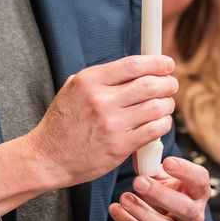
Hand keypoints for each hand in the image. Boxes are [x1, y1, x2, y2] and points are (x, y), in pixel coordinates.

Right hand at [27, 55, 176, 189]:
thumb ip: (102, 77)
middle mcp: (101, 100)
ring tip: (165, 105)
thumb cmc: (63, 122)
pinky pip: (154, 130)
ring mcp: (111, 124)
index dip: (157, 62)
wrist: (47, 158)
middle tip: (171, 84)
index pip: (134, 65)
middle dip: (168, 83)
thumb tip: (136, 67)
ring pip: (156, 107)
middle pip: (150, 84)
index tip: (167, 64)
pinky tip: (160, 122)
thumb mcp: (73, 89)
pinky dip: (163, 124)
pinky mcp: (119, 146)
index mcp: (90, 81)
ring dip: (167, 104)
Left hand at [110, 154, 209, 220]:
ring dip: (142, 211)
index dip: (186, 171)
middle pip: (183, 206)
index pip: (200, 180)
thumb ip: (154, 167)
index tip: (167, 162)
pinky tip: (115, 209)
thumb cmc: (168, 200)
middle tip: (138, 181)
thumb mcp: (166, 182)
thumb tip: (137, 150)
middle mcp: (193, 214)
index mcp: (198, 193)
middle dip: (161, 193)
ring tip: (124, 197)